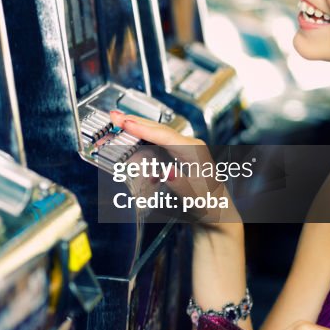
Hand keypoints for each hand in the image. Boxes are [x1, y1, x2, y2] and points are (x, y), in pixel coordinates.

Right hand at [110, 110, 238, 224]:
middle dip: (134, 122)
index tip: (126, 123)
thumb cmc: (209, 206)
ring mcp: (183, 148)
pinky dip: (140, 138)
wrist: (216, 213)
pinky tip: (128, 136)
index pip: (165, 136)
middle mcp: (189, 145)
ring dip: (135, 128)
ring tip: (115, 122)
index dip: (144, 129)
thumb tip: (167, 172)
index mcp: (195, 151)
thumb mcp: (196, 199)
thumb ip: (180, 185)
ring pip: (155, 133)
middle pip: (158, 129)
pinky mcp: (177, 154)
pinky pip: (156, 142)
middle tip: (113, 116)